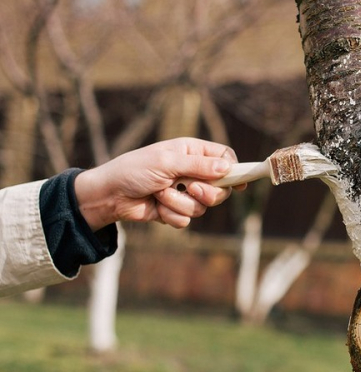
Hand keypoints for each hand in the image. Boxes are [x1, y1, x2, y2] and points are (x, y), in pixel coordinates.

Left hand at [74, 138, 239, 229]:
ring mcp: (186, 192)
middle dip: (207, 193)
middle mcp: (193, 172)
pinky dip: (171, 214)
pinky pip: (187, 219)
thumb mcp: (167, 162)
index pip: (225, 158)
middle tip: (191, 188)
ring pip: (203, 206)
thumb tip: (228, 167)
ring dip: (180, 203)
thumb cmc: (134, 170)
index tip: (240, 183)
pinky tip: (156, 207)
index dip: (235, 170)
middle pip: (222, 188)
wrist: (110, 195)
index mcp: (192, 152)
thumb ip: (198, 165)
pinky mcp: (177, 210)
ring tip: (160, 194)